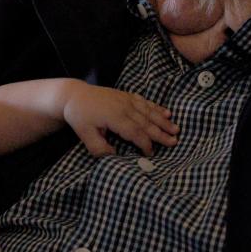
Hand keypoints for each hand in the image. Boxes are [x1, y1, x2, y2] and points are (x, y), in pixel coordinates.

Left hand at [63, 83, 178, 155]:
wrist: (74, 95)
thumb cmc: (79, 116)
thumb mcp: (85, 135)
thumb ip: (99, 148)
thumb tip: (113, 157)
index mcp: (115, 117)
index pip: (135, 133)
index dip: (145, 144)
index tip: (151, 154)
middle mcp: (124, 107)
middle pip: (146, 122)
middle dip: (161, 133)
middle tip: (174, 141)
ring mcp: (126, 100)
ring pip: (149, 111)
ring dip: (163, 121)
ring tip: (175, 129)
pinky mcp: (126, 95)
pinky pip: (145, 102)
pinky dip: (156, 107)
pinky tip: (166, 112)